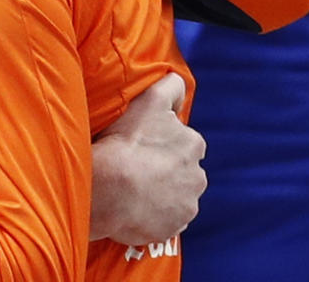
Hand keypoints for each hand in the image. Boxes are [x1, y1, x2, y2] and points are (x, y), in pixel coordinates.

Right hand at [89, 72, 205, 244]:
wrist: (111, 189)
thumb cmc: (127, 142)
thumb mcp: (149, 100)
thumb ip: (170, 87)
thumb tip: (180, 81)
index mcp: (194, 144)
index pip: (184, 140)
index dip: (162, 141)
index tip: (143, 143)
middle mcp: (198, 175)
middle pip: (181, 169)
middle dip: (164, 168)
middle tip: (135, 165)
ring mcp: (186, 203)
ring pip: (175, 194)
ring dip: (159, 191)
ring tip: (131, 187)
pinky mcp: (174, 226)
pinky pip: (166, 218)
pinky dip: (154, 213)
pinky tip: (133, 205)